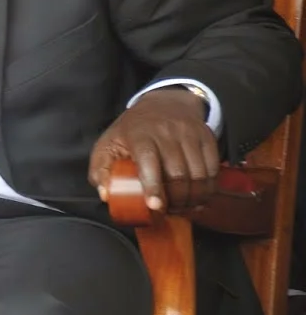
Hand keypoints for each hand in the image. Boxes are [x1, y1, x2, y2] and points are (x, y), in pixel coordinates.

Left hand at [88, 87, 218, 210]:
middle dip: (176, 200)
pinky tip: (198, 197)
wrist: (164, 103)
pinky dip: (208, 188)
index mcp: (139, 135)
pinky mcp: (207, 138)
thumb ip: (101, 170)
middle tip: (169, 211)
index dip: (153, 187)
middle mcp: (167, 132)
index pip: (149, 161)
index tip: (155, 207)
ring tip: (183, 207)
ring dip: (193, 198)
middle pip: (178, 174)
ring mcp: (190, 134)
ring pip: (199, 174)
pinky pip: (214, 169)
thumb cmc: (133, 130)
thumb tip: (105, 194)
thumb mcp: (109, 144)